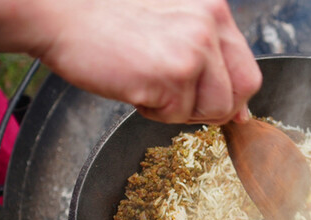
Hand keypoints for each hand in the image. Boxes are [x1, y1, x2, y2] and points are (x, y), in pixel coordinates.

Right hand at [0, 0, 261, 123]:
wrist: (61, 14)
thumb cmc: (111, 20)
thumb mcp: (174, 29)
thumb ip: (212, 62)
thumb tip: (242, 112)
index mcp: (215, 11)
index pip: (248, 71)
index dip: (234, 95)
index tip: (217, 103)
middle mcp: (210, 26)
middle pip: (241, 93)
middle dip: (213, 107)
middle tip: (177, 97)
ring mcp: (194, 50)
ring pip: (214, 110)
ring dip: (182, 110)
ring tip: (151, 84)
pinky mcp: (173, 74)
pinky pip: (179, 116)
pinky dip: (155, 111)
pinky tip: (134, 85)